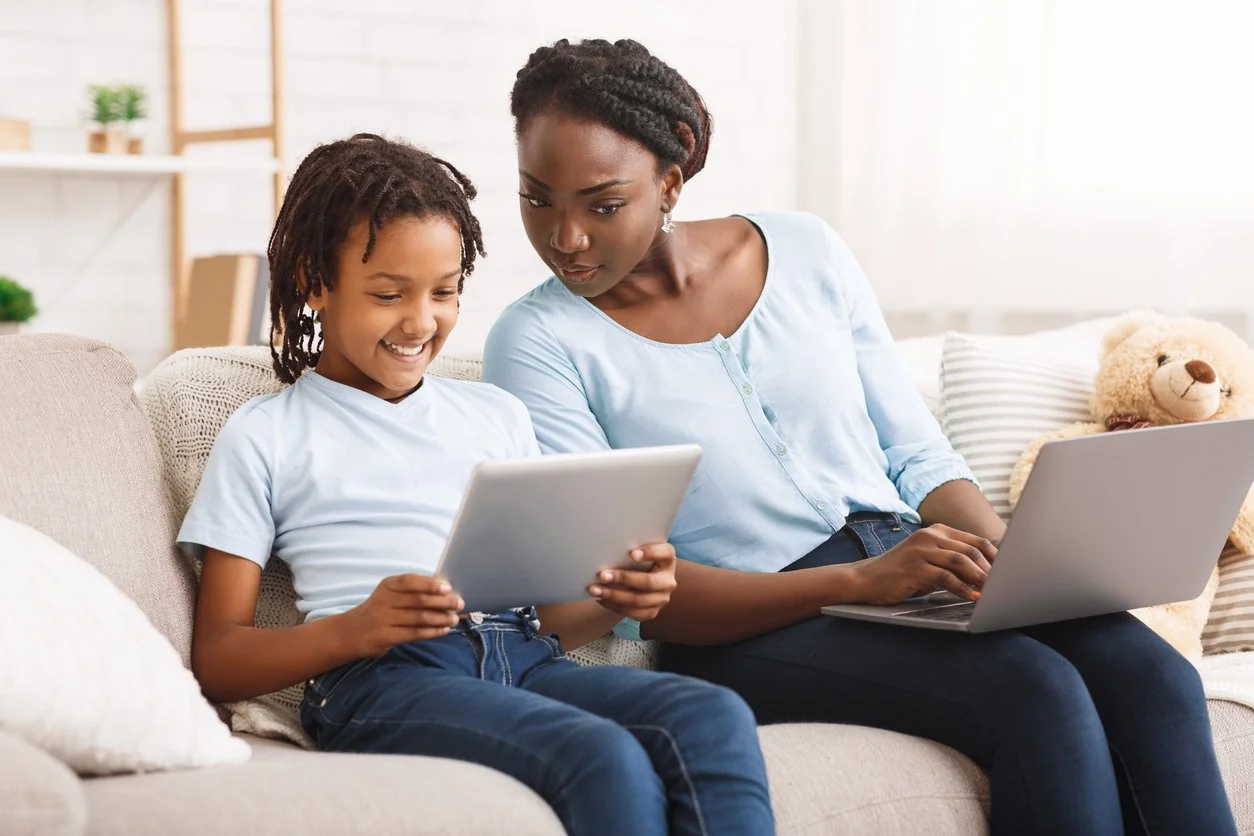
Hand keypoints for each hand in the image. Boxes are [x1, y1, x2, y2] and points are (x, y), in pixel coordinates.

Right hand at [335, 574, 462, 657]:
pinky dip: (432, 632)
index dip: (430, 584)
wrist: (352, 632)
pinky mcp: (385, 637)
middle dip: (442, 602)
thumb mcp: (390, 594)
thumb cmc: (381, 609)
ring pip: (419, 618)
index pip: (409, 581)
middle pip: (418, 600)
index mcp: (387, 585)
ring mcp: (383, 620)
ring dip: (441, 618)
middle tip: (459, 603)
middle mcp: (383, 601)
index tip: (447, 588)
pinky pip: (414, 634)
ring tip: (455, 618)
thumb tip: (446, 590)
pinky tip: (444, 630)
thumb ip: (413, 590)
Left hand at [587, 543, 677, 621]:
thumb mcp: (636, 550)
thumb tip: (604, 545)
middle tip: (602, 575)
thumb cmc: (634, 560)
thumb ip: (628, 547)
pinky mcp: (652, 612)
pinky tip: (600, 598)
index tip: (632, 553)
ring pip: (637, 600)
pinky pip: (632, 613)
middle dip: (624, 578)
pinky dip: (613, 605)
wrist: (638, 579)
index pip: (665, 553)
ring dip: (613, 595)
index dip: (650, 553)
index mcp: (667, 559)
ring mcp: (662, 598)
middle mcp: (668, 580)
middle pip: (649, 582)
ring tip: (594, 589)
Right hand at [850, 525, 995, 604]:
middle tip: (1005, 586)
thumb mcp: (929, 561)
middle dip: (991, 570)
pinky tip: (972, 598)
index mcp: (937, 531)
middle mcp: (929, 536)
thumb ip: (953, 562)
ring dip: (980, 578)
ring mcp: (921, 550)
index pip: (975, 541)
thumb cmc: (901, 573)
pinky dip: (963, 589)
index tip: (1010, 572)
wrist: (866, 579)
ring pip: (961, 561)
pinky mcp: (914, 567)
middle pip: (971, 550)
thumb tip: (987, 574)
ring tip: (993, 593)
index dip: (996, 557)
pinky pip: (946, 577)